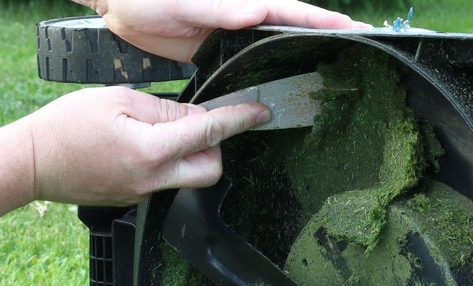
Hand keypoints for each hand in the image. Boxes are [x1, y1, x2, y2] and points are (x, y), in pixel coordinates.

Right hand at [20, 86, 269, 204]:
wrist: (29, 164)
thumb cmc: (64, 128)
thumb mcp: (117, 101)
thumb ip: (164, 109)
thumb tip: (197, 116)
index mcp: (150, 151)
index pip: (209, 134)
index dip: (239, 120)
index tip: (261, 112)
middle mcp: (152, 180)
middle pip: (211, 170)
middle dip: (215, 147)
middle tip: (198, 123)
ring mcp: (142, 195)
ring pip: (188, 178)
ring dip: (190, 155)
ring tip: (160, 131)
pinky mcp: (132, 200)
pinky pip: (164, 182)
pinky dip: (165, 163)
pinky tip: (141, 146)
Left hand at [80, 0, 368, 62]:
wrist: (117, 5)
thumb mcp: (185, 1)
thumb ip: (221, 8)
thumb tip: (257, 11)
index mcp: (242, 3)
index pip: (292, 11)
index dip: (324, 22)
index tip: (355, 30)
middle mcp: (241, 18)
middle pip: (290, 31)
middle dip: (321, 41)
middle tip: (354, 58)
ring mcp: (229, 36)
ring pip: (271, 49)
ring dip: (296, 60)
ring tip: (326, 76)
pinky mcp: (212, 52)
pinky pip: (245, 65)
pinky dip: (263, 74)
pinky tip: (274, 89)